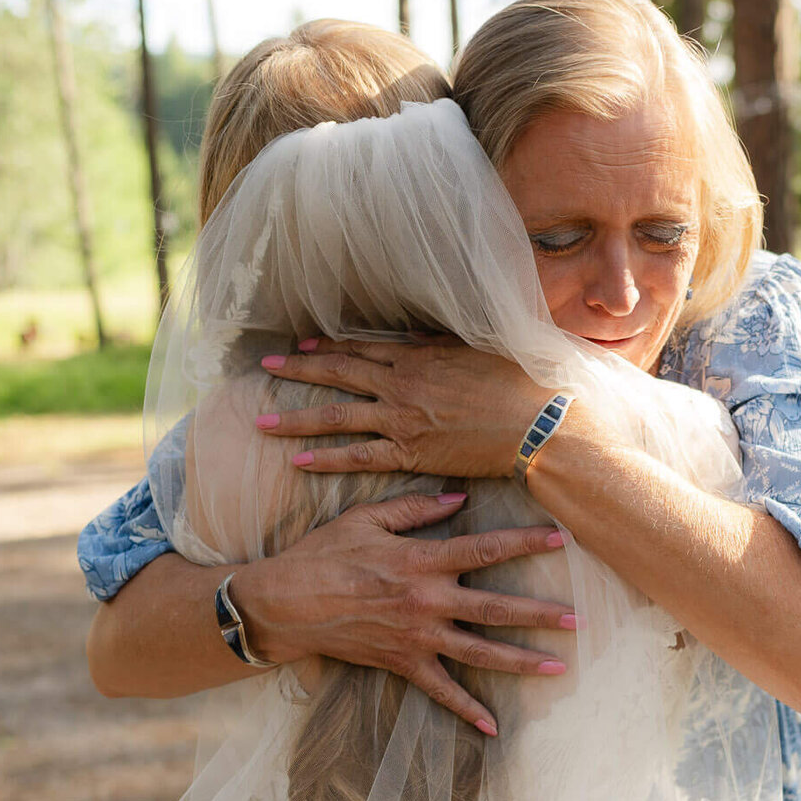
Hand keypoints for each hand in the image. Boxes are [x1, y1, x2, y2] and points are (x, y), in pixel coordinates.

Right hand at [231, 489, 574, 733]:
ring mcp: (417, 637)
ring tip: (559, 667)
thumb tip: (458, 501)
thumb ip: (415, 510)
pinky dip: (466, 710)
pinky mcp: (401, 663)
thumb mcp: (366, 519)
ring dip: (522, 661)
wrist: (284, 603)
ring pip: (480, 653)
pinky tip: (493, 726)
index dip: (524, 543)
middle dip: (540, 614)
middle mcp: (427, 601)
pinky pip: (440, 691)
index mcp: (422, 561)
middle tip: (578, 620)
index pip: (484, 549)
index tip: (560, 539)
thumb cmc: (323, 554)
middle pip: (496, 608)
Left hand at [255, 336, 550, 478]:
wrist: (537, 423)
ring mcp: (403, 419)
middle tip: (265, 367)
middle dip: (298, 370)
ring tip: (262, 422)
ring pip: (338, 416)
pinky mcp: (412, 453)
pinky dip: (327, 458)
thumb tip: (412, 338)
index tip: (301, 345)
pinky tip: (298, 461)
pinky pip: (359, 457)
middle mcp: (402, 384)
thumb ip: (440, 345)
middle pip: (338, 373)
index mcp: (418, 356)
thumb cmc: (518, 383)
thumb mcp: (477, 349)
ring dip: (296, 418)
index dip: (327, 345)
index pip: (361, 348)